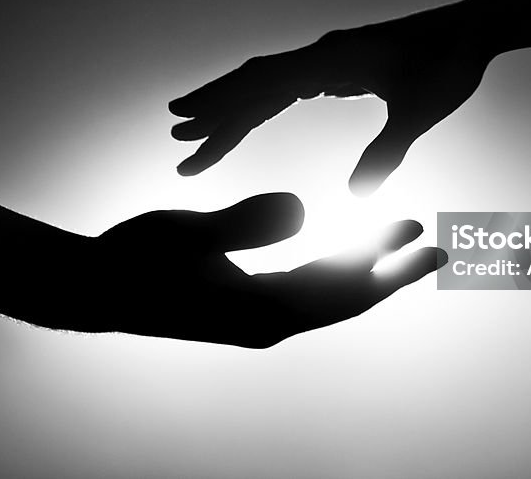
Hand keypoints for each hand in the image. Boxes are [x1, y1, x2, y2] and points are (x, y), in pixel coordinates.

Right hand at [42, 193, 445, 347]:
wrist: (94, 289)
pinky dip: (333, 268)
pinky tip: (343, 248)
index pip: (345, 293)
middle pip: (348, 299)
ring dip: (366, 267)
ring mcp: (258, 317)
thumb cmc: (133, 260)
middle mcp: (269, 322)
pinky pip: (306, 289)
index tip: (427, 241)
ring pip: (329, 294)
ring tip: (398, 235)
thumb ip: (244, 222)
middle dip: (392, 272)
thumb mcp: (186, 234)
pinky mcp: (246, 306)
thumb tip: (302, 208)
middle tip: (436, 244)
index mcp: (263, 311)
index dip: (389, 268)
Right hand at [169, 0, 494, 195]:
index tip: (188, 133)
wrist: (474, 28)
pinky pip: (289, 85)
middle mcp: (322, 56)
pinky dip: (263, 103)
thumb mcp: (419, 112)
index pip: (262, 88)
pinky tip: (252, 116)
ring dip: (233, 105)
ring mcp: (329, 59)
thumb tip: (356, 196)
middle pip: (253, 83)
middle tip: (174, 135)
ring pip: (267, 82)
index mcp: (331, 61)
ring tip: (197, 128)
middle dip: (213, 109)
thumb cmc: (450, 65)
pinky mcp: (340, 66)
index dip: (222, 112)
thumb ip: (386, 151)